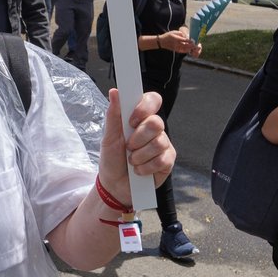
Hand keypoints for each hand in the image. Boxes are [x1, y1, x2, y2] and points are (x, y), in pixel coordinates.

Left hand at [97, 89, 175, 203]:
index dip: (145, 107)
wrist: (115, 185)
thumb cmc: (112, 158)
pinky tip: (139, 170)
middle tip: (128, 146)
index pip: (152, 100)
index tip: (132, 119)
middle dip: (139, 137)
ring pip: (159, 142)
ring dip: (140, 155)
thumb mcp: (108, 137)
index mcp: (139, 118)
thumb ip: (113, 114)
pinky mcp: (168, 161)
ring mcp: (163, 144)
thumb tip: (115, 91)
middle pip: (157, 122)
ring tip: (131, 161)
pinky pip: (162, 159)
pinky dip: (146, 167)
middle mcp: (154, 129)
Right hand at [159, 30, 194, 53]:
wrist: (161, 42)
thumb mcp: (173, 32)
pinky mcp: (176, 50)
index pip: (185, 40)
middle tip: (197, 44)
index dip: (191, 41)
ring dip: (190, 48)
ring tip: (194, 47)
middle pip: (187, 45)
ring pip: (186, 49)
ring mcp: (177, 48)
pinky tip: (189, 48)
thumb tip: (186, 35)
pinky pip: (183, 51)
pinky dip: (187, 50)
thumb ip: (180, 33)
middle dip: (192, 45)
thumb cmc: (167, 36)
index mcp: (176, 38)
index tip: (194, 40)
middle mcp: (177, 44)